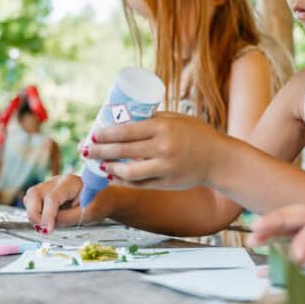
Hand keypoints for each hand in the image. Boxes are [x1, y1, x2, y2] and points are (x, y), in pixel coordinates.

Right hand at [23, 174, 114, 232]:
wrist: (102, 198)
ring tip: (45, 226)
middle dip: (34, 213)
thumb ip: (67, 218)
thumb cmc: (97, 204)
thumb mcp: (87, 214)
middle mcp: (56, 181)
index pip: (52, 197)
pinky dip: (34, 212)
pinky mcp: (45, 192)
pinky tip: (45, 220)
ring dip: (33, 213)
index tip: (47, 230)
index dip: (48, 215)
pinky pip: (32, 200)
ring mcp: (49, 185)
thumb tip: (48, 225)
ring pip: (30, 196)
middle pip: (34, 193)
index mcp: (70, 183)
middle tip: (43, 229)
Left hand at [88, 112, 224, 189]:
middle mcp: (163, 147)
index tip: (93, 134)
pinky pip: (139, 184)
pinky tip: (115, 177)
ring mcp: (164, 168)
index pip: (126, 130)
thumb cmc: (197, 134)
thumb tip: (124, 120)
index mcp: (163, 127)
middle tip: (85, 150)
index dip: (105, 134)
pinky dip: (124, 181)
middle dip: (100, 151)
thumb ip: (154, 120)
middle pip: (122, 150)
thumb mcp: (177, 119)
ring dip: (110, 169)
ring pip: (128, 171)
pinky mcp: (166, 183)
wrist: (219, 159)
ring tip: (100, 165)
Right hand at [248, 204, 304, 275]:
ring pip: (295, 229)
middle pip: (301, 215)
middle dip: (276, 221)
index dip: (304, 241)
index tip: (296, 261)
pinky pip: (299, 252)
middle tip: (255, 233)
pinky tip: (264, 271)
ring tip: (252, 242)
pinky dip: (280, 258)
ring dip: (273, 232)